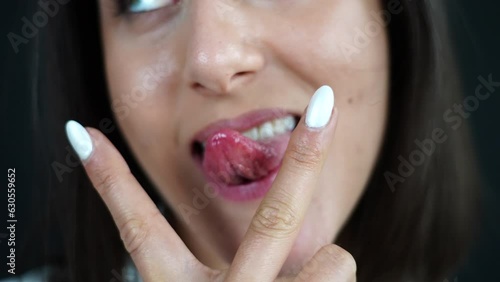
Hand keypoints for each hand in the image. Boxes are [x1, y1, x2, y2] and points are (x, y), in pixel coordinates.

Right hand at [65, 86, 355, 280]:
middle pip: (276, 220)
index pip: (138, 226)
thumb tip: (305, 240)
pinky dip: (329, 281)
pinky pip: (339, 274)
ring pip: (335, 256)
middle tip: (325, 106)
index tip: (84, 133)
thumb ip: (251, 262)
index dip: (110, 179)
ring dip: (324, 264)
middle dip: (304, 156)